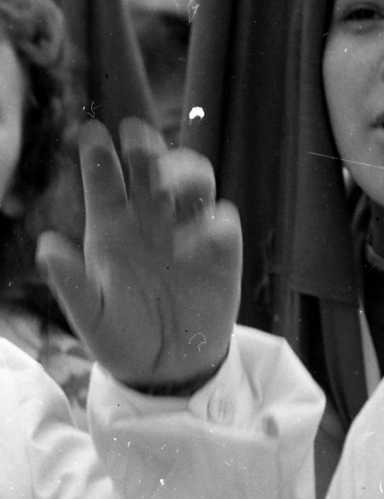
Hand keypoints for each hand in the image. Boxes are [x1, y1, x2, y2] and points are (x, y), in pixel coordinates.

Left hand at [36, 118, 241, 392]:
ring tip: (169, 187)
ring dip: (184, 172)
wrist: (167, 367)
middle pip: (152, 168)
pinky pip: (223, 220)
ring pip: (195, 180)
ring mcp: (188, 229)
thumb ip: (70, 280)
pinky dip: (212, 222)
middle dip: (145, 148)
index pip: (105, 182)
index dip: (98, 156)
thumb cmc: (121, 335)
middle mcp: (151, 219)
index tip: (92, 132)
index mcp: (112, 228)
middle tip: (136, 134)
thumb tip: (46, 244)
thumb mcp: (89, 315)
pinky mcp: (222, 248)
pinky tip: (194, 243)